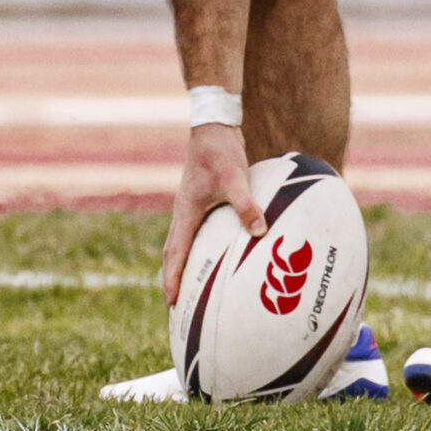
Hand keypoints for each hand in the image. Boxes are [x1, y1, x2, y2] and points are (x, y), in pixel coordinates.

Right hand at [160, 122, 263, 304]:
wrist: (213, 126)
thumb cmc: (221, 151)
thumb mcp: (235, 178)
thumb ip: (245, 205)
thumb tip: (259, 232)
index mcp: (186, 212)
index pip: (176, 253)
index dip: (173, 278)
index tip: (171, 302)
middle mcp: (183, 212)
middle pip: (172, 252)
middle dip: (172, 278)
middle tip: (174, 304)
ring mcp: (189, 206)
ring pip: (179, 242)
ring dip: (180, 264)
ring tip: (188, 284)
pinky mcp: (199, 200)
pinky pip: (192, 231)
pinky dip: (194, 248)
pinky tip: (211, 252)